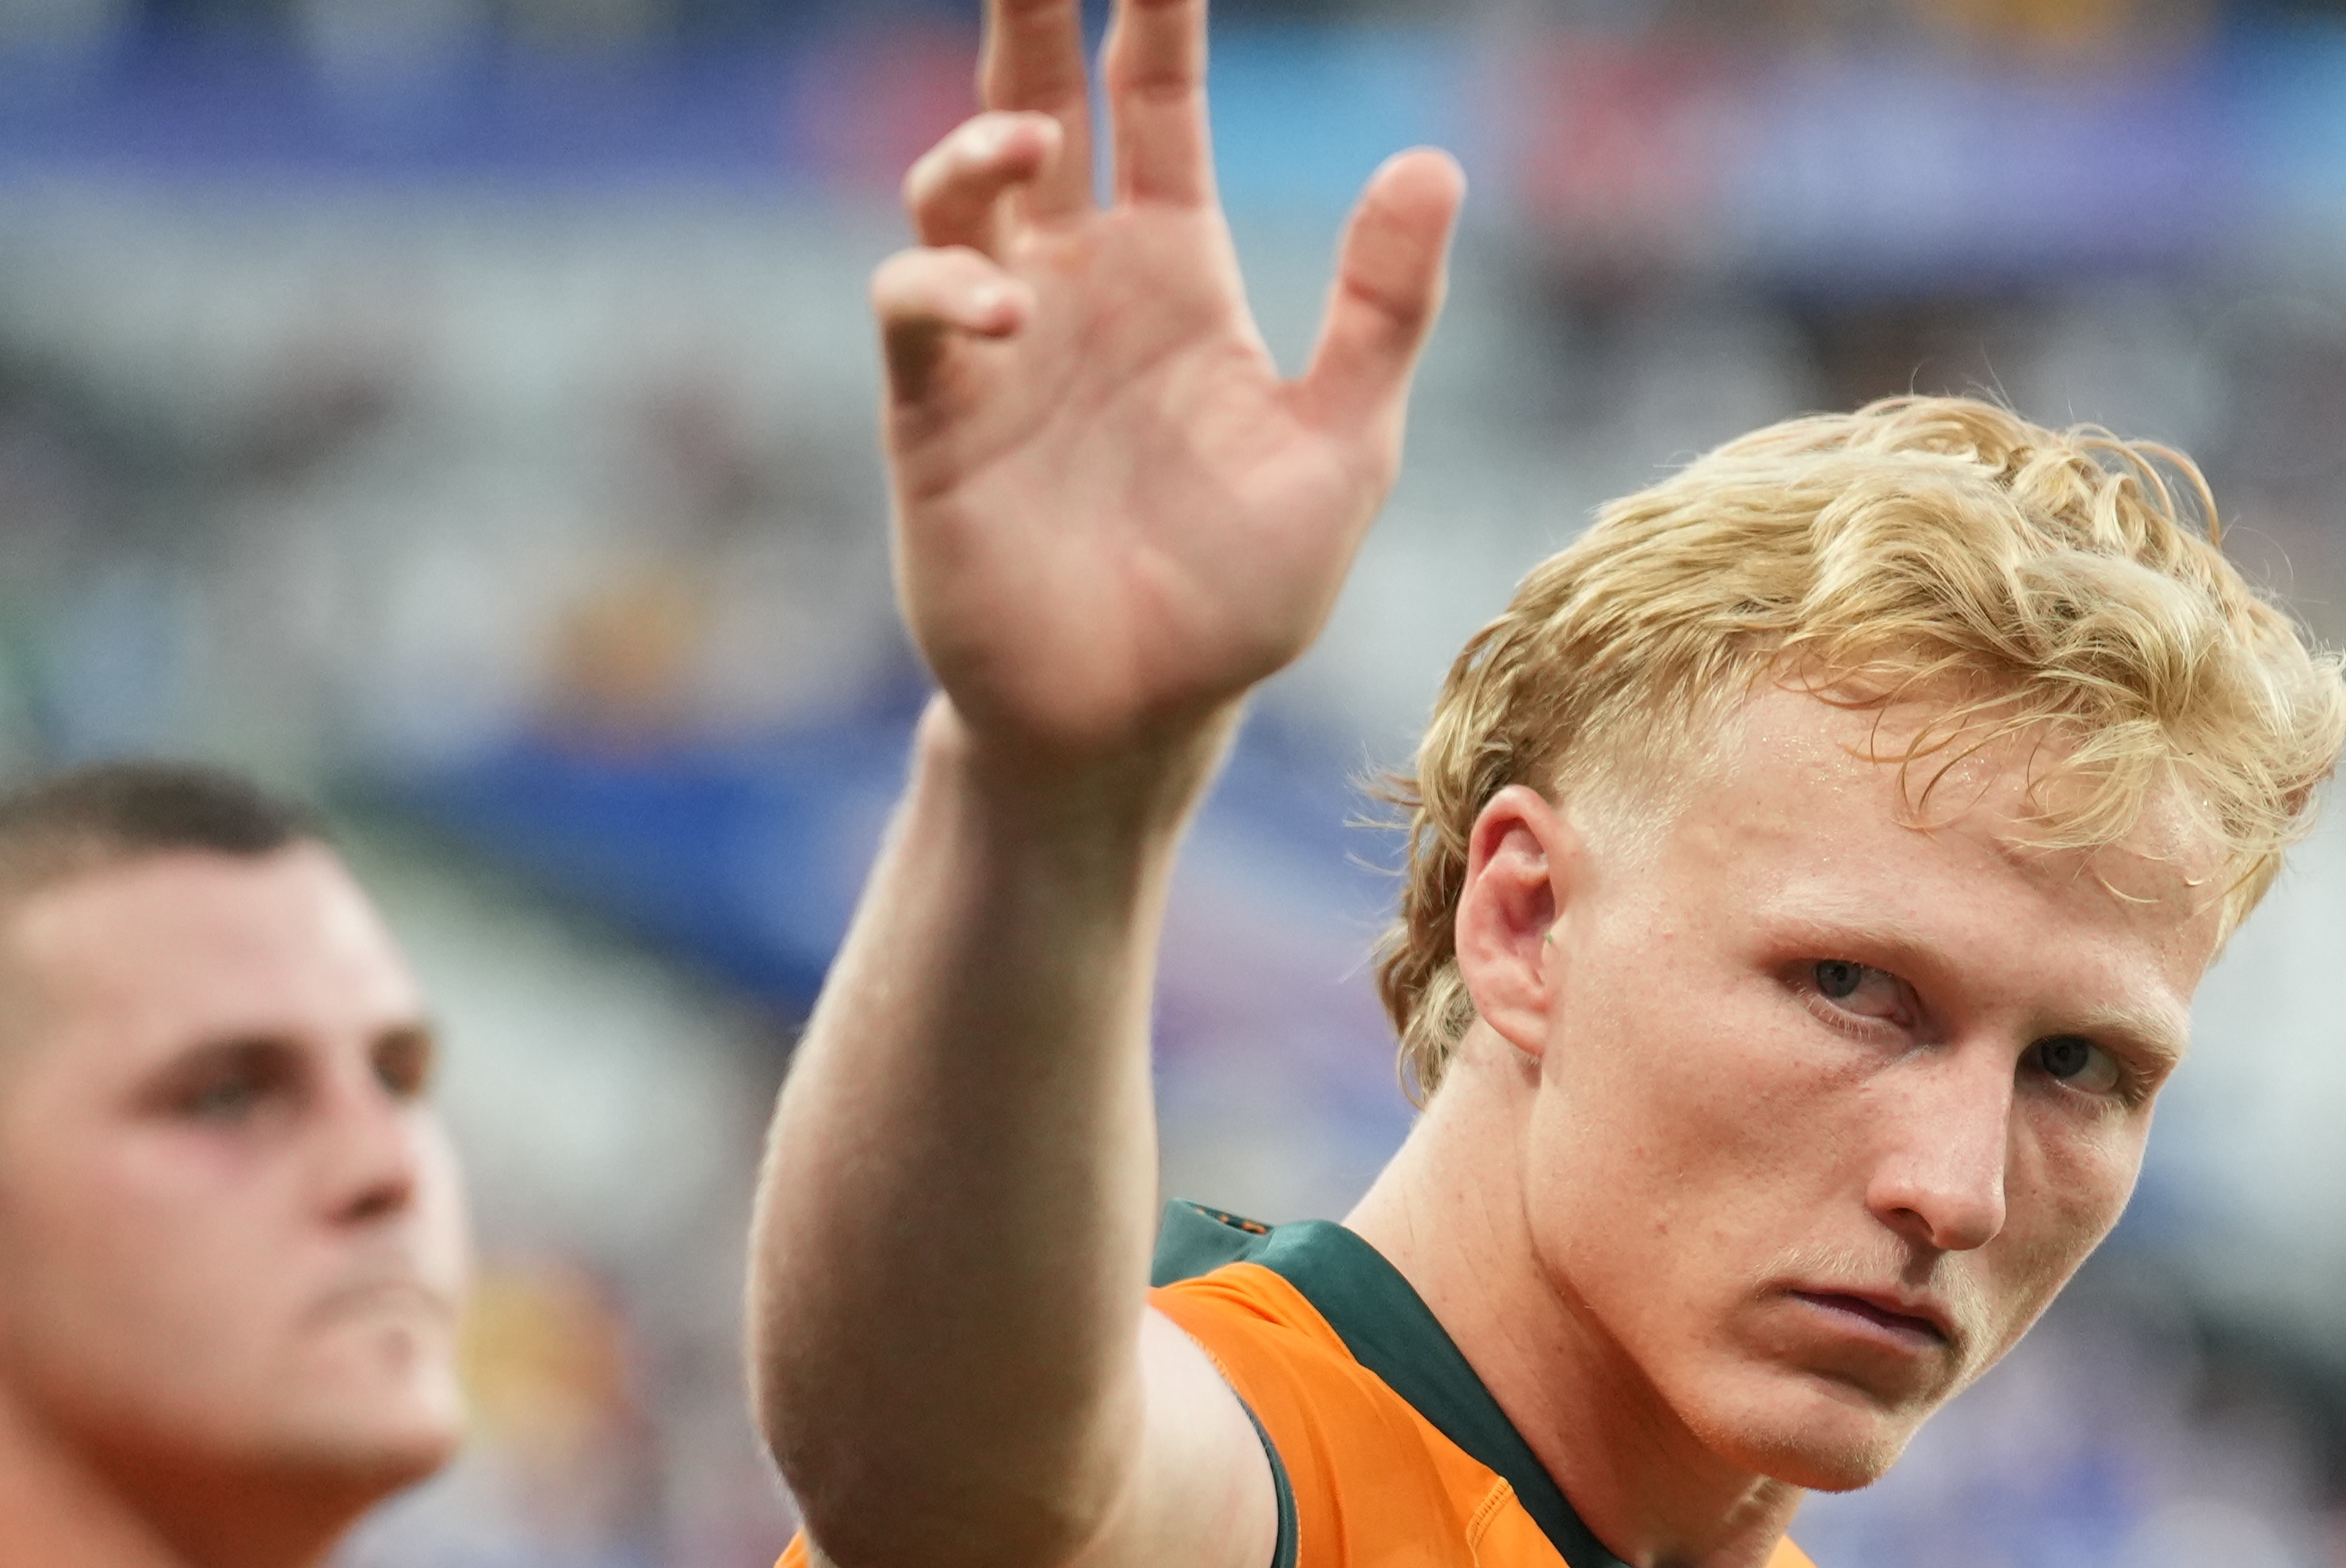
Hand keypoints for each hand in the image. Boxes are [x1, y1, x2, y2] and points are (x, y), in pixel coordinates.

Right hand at [874, 0, 1460, 775]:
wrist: (1137, 720)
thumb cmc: (1236, 595)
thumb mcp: (1343, 448)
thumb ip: (1383, 311)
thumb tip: (1431, 162)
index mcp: (1171, 270)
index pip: (1154, 102)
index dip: (1155, 14)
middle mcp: (1073, 282)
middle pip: (1035, 101)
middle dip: (1026, 15)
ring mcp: (995, 341)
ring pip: (953, 188)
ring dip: (974, 148)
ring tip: (1022, 145)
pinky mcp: (934, 413)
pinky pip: (913, 306)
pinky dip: (945, 289)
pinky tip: (1005, 312)